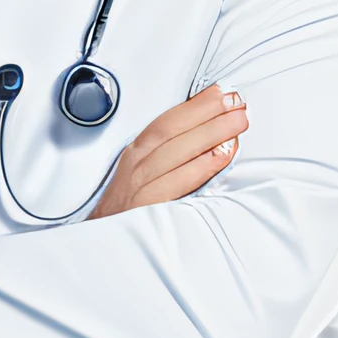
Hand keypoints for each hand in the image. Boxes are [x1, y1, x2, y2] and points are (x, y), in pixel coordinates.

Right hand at [90, 85, 247, 219]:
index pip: (166, 122)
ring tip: (237, 122)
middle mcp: (135, 166)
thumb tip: (204, 132)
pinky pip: (178, 182)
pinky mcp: (147, 207)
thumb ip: (167, 155)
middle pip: (172, 131)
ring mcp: (140, 186)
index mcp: (135, 154)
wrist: (99, 244)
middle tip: (237, 103)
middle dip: (207, 113)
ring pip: (177, 151)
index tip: (220, 94)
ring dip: (211, 133)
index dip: (194, 106)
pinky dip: (201, 166)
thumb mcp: (138, 176)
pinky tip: (221, 155)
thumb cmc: (124, 210)